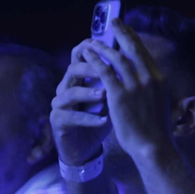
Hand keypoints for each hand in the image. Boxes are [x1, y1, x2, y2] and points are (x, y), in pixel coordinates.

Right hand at [50, 46, 113, 166]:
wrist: (86, 148)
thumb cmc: (100, 118)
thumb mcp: (111, 97)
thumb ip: (117, 79)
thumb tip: (135, 59)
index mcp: (78, 77)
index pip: (80, 56)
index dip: (90, 47)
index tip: (107, 45)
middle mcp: (66, 86)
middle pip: (73, 69)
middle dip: (92, 68)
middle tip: (109, 70)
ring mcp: (60, 104)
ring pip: (70, 92)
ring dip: (89, 93)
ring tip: (105, 95)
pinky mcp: (58, 121)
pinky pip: (72, 117)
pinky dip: (89, 118)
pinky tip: (103, 120)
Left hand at [80, 23, 177, 159]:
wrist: (152, 146)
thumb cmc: (155, 130)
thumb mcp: (160, 102)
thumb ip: (152, 88)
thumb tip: (147, 79)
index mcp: (158, 78)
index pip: (143, 52)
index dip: (132, 38)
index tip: (125, 30)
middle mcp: (147, 77)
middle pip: (131, 48)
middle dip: (120, 33)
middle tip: (112, 22)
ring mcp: (133, 85)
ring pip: (115, 57)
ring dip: (102, 46)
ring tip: (92, 41)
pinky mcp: (118, 94)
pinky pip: (103, 70)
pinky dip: (94, 59)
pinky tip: (87, 55)